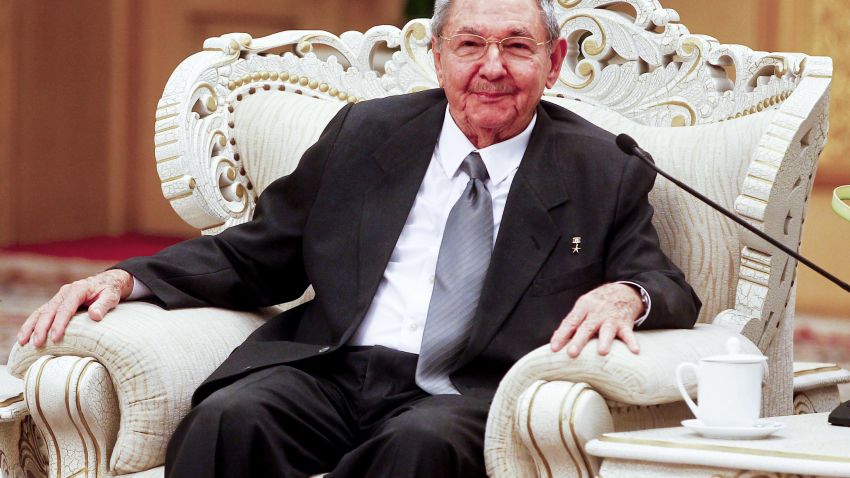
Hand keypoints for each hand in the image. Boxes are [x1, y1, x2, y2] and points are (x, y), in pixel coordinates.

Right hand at [17, 269, 132, 346]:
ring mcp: (59, 297)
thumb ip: (103, 305)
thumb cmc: (109, 290)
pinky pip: (41, 313)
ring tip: (22, 342)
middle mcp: (65, 292)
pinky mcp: (56, 303)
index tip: (55, 338)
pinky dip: (32, 324)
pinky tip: (24, 336)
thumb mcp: (111, 296)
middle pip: (49, 311)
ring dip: (31, 327)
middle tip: (36, 343)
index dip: (59, 323)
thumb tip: (94, 316)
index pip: (66, 308)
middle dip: (41, 328)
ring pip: (41, 312)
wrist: (107, 281)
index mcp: (78, 289)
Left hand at [549, 283, 643, 357]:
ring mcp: (612, 318)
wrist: (624, 291)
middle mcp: (597, 312)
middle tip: (572, 353)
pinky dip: (632, 342)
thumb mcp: (583, 307)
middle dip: (579, 340)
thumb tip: (555, 339)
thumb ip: (571, 322)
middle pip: (586, 327)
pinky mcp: (625, 323)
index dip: (561, 335)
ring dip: (605, 340)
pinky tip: (635, 351)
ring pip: (607, 330)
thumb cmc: (598, 303)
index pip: (570, 322)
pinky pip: (629, 333)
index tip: (554, 348)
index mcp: (583, 307)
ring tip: (602, 352)